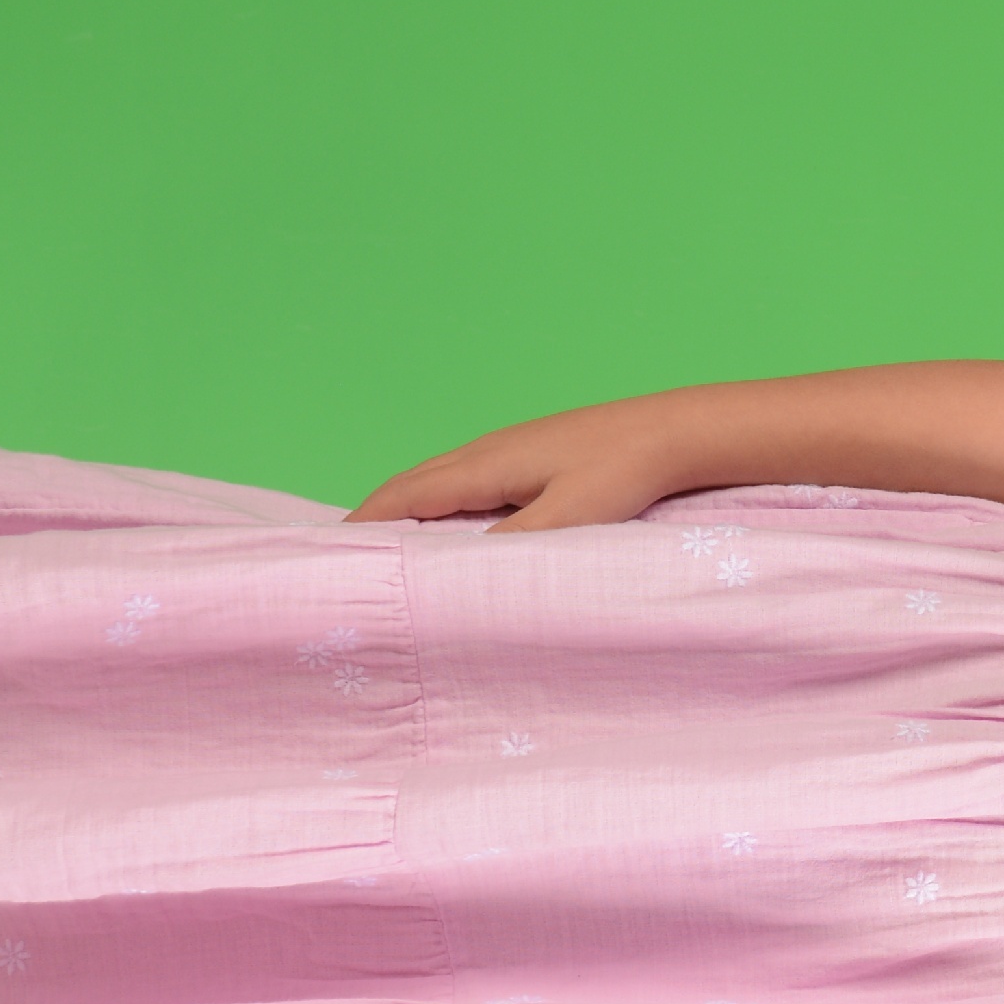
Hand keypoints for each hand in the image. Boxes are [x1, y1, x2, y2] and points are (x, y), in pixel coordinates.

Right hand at [349, 401, 673, 530]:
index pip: (403, 498)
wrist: (672, 432)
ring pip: (436, 479)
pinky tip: (449, 524)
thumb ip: (509, 547)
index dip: (363, 526)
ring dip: (404, 509)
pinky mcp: (529, 453)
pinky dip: (438, 502)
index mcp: (482, 465)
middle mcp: (484, 451)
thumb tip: (454, 571)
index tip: (330, 555)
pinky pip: (464, 479)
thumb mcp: (564, 520)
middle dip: (373, 518)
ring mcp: (506, 448)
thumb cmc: (622, 473)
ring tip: (386, 546)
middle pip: (410, 485)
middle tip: (346, 557)